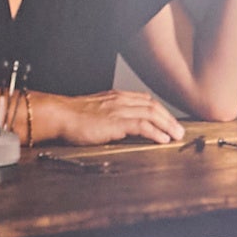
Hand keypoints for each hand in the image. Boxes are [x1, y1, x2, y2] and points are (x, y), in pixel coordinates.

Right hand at [34, 88, 185, 148]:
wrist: (57, 115)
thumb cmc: (69, 116)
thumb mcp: (93, 111)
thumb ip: (107, 115)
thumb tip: (116, 126)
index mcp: (114, 97)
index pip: (144, 100)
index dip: (160, 111)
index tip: (168, 120)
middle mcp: (120, 100)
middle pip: (152, 106)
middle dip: (168, 118)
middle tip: (179, 130)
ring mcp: (119, 110)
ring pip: (152, 114)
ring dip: (167, 125)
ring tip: (176, 136)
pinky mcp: (116, 122)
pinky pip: (142, 125)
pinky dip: (156, 132)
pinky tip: (162, 139)